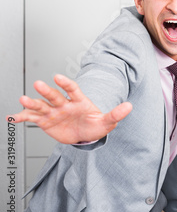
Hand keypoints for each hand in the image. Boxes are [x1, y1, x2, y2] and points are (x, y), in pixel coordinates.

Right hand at [6, 74, 131, 143]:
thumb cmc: (95, 125)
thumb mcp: (107, 121)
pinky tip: (13, 117)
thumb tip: (129, 106)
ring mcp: (54, 112)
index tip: (58, 76)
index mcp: (79, 101)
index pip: (72, 89)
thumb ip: (116, 114)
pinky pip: (32, 118)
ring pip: (41, 105)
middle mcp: (64, 104)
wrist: (86, 135)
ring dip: (32, 102)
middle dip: (46, 90)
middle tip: (38, 84)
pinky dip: (22, 117)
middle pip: (54, 95)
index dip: (65, 83)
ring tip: (23, 100)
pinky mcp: (45, 121)